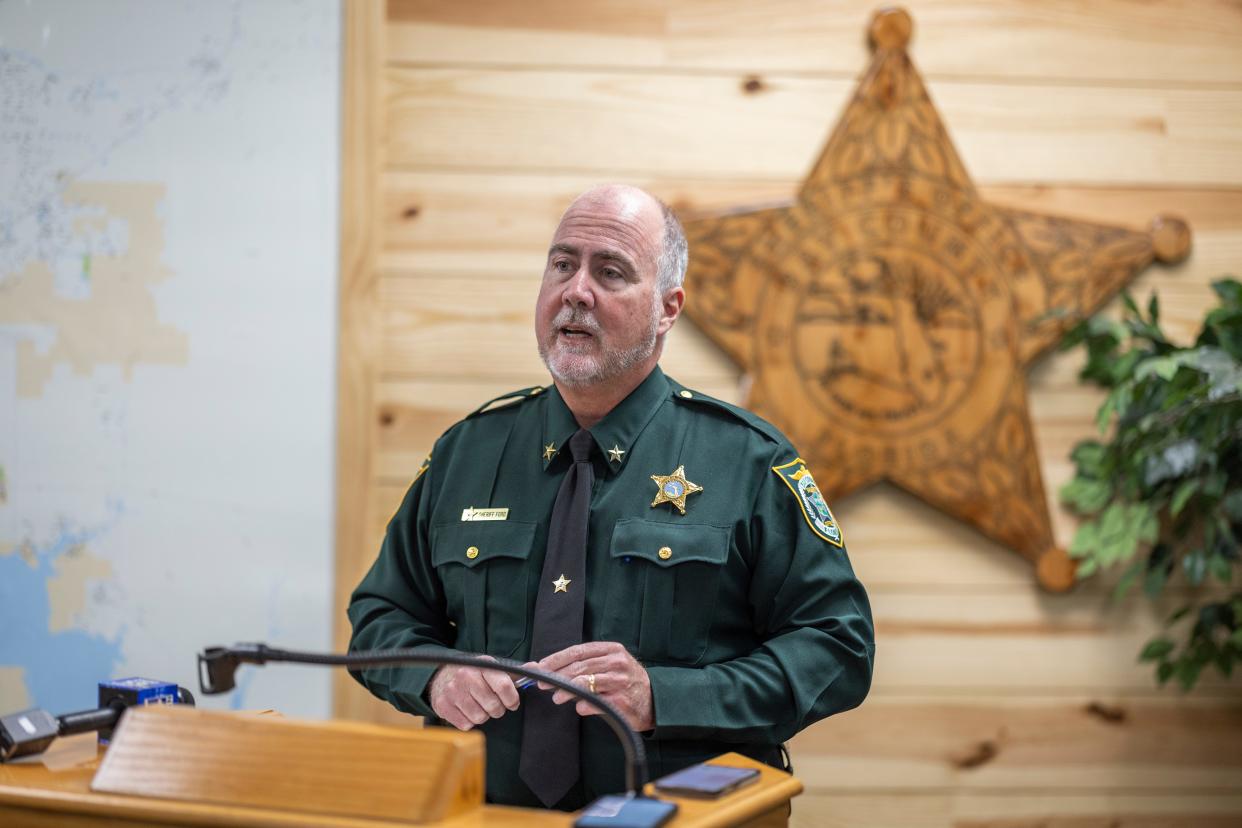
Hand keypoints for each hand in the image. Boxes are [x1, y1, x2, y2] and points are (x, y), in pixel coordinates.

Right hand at [426, 656, 519, 730]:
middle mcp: (466, 676)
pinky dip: (470, 721)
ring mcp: (453, 691)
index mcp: (482, 665)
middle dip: (498, 709)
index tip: (512, 703)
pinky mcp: (443, 705)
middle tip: (494, 705)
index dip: (512, 699)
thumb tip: (537, 668)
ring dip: (484, 715)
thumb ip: (515, 672)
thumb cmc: (474, 675)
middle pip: (493, 706)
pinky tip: (466, 710)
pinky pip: (466, 725)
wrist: (442, 676)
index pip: (504, 686)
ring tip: (479, 706)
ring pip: (480, 717)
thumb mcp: (492, 669)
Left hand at [534, 642, 653, 731]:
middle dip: (557, 675)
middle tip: (542, 683)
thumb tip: (551, 669)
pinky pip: (597, 702)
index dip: (557, 658)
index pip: (578, 651)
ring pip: (586, 683)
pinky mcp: (621, 700)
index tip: (541, 666)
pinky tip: (578, 707)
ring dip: (567, 690)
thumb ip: (586, 665)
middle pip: (580, 666)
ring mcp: (620, 681)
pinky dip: (584, 705)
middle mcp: (616, 662)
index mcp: (612, 649)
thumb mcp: (611, 664)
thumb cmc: (626, 681)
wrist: (654, 700)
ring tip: (556, 697)